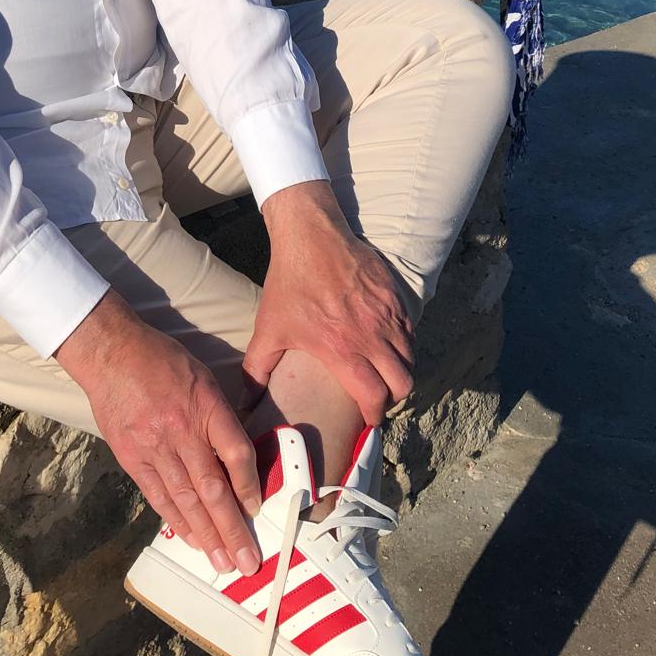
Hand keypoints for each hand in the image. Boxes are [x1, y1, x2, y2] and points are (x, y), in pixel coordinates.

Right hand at [55, 290, 262, 573]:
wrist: (111, 353)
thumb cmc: (163, 361)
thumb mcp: (203, 377)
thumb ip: (221, 416)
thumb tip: (238, 458)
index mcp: (207, 406)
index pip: (236, 454)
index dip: (249, 486)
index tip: (256, 510)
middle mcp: (182, 431)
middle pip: (213, 487)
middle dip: (231, 529)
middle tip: (247, 562)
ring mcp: (154, 447)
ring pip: (185, 499)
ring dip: (206, 534)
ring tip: (221, 562)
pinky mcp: (131, 457)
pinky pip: (157, 494)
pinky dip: (174, 519)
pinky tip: (189, 538)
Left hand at [244, 180, 414, 426]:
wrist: (311, 235)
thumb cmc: (289, 283)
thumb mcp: (268, 327)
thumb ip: (257, 368)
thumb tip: (245, 402)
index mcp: (342, 349)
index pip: (374, 396)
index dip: (374, 415)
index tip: (368, 421)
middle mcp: (371, 335)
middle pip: (402, 383)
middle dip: (393, 398)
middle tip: (379, 398)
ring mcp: (388, 314)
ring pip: (410, 358)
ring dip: (400, 371)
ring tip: (383, 373)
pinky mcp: (395, 296)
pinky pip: (410, 331)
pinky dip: (403, 344)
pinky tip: (386, 345)